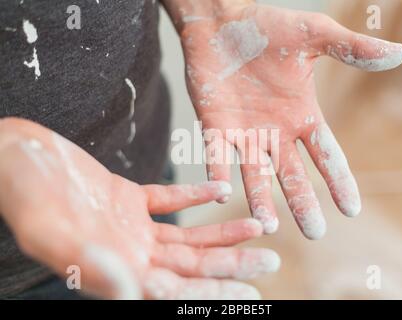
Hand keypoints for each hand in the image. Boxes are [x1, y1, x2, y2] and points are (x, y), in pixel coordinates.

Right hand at [0, 118, 279, 298]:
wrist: (15, 158)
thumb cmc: (25, 196)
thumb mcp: (52, 234)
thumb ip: (92, 266)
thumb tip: (135, 294)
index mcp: (116, 271)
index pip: (175, 291)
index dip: (213, 292)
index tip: (250, 290)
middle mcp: (129, 254)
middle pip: (192, 266)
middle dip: (232, 263)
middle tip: (272, 260)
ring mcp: (130, 227)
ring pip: (187, 237)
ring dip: (223, 233)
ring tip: (260, 225)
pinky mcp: (127, 198)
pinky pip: (168, 199)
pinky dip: (194, 195)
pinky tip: (220, 192)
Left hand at [178, 2, 401, 238]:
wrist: (221, 22)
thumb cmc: (267, 27)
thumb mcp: (314, 36)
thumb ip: (350, 49)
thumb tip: (398, 55)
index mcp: (301, 115)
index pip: (326, 155)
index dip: (339, 180)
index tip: (351, 209)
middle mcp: (275, 132)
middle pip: (292, 175)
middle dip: (303, 202)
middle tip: (314, 232)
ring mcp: (244, 133)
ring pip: (255, 174)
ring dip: (261, 200)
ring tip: (267, 226)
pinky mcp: (215, 127)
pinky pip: (216, 156)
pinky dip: (217, 175)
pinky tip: (220, 194)